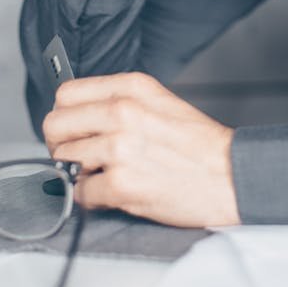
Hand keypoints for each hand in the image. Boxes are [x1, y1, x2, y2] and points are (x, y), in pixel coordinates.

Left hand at [43, 72, 240, 228]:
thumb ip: (120, 102)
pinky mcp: (121, 185)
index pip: (66, 94)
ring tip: (104, 176)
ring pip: (64, 161)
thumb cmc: (200, 145)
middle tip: (80, 157)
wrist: (232, 176)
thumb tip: (77, 116)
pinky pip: (79, 193)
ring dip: (78, 174)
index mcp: (132, 88)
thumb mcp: (161, 102)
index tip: (75, 130)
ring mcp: (120, 148)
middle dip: (62, 145)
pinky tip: (112, 194)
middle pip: (55, 125)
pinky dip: (90, 198)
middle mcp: (123, 112)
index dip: (66, 116)